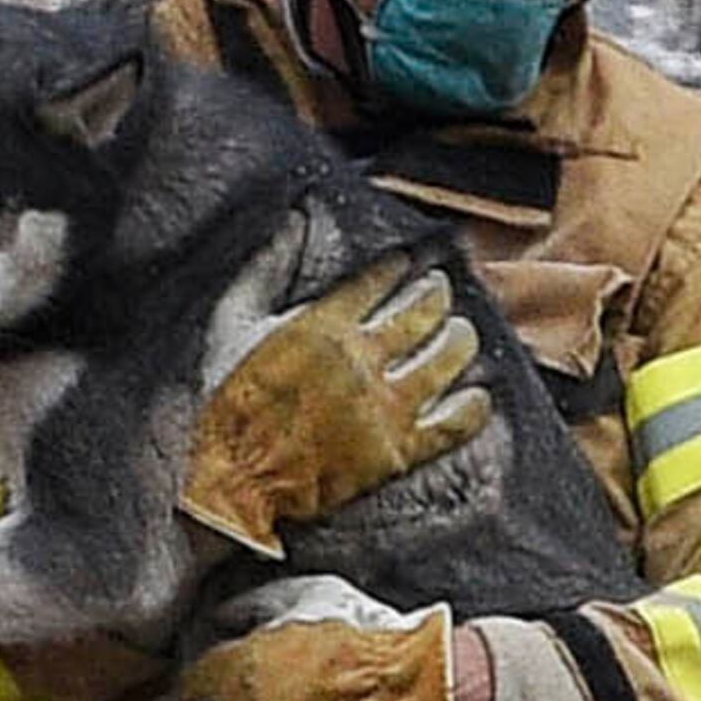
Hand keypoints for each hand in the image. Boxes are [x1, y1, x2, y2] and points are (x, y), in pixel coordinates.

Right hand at [182, 257, 489, 557]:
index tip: (408, 263)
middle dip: (437, 294)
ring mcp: (384, 406)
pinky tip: (478, 395)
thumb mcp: (230, 321)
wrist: (228, 481)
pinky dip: (472, 407)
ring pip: (447, 358)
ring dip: (461, 339)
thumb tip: (294, 219)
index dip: (399, 267)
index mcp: (323, 323)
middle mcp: (361, 359)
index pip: (379, 279)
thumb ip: (265, 267)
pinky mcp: (396, 451)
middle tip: (440, 290)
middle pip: (422, 312)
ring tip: (461, 333)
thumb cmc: (221, 399)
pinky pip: (452, 423)